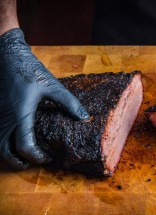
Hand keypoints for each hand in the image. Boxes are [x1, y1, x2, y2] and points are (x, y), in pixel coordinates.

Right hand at [0, 28, 89, 168]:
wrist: (7, 55)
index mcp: (20, 114)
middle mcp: (5, 119)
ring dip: (8, 156)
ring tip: (23, 156)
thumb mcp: (52, 85)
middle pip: (5, 153)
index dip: (37, 157)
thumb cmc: (29, 69)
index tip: (47, 157)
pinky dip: (3, 144)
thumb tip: (84, 117)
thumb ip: (69, 103)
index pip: (24, 147)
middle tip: (33, 162)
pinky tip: (14, 140)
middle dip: (18, 163)